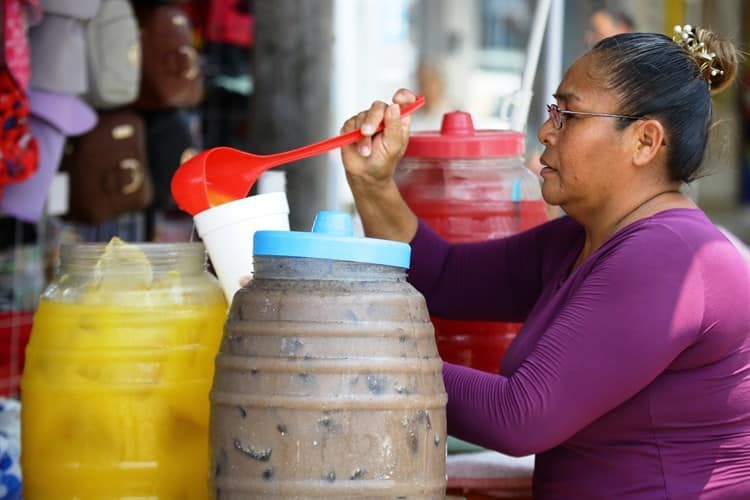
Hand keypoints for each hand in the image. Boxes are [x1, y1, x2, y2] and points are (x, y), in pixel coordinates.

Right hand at [338, 89, 418, 242]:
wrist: (365, 174)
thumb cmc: (383, 162)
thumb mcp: (394, 147)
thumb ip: (395, 126)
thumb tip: (394, 106)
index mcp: (398, 120)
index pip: (404, 101)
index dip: (403, 96)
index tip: (398, 98)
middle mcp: (383, 117)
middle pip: (379, 106)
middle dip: (373, 119)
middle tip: (368, 132)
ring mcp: (367, 120)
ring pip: (363, 115)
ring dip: (362, 135)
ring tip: (365, 151)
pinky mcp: (352, 125)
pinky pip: (350, 122)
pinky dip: (352, 134)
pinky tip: (356, 146)